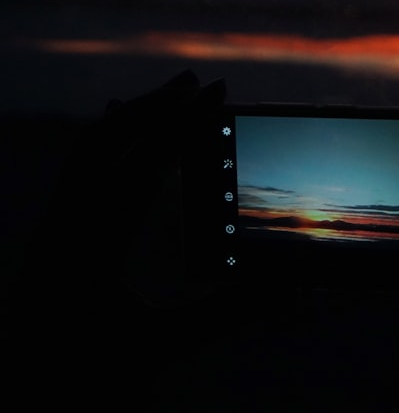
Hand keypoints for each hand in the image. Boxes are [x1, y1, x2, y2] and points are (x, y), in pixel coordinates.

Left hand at [9, 70, 225, 403]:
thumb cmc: (81, 387)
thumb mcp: (157, 349)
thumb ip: (224, 313)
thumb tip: (286, 281)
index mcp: (87, 249)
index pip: (143, 163)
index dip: (185, 121)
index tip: (219, 91)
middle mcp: (60, 231)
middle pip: (106, 143)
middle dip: (156, 106)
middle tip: (200, 81)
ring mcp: (49, 235)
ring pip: (84, 156)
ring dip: (131, 121)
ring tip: (168, 98)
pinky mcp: (47, 245)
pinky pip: (73, 178)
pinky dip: (103, 147)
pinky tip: (117, 138)